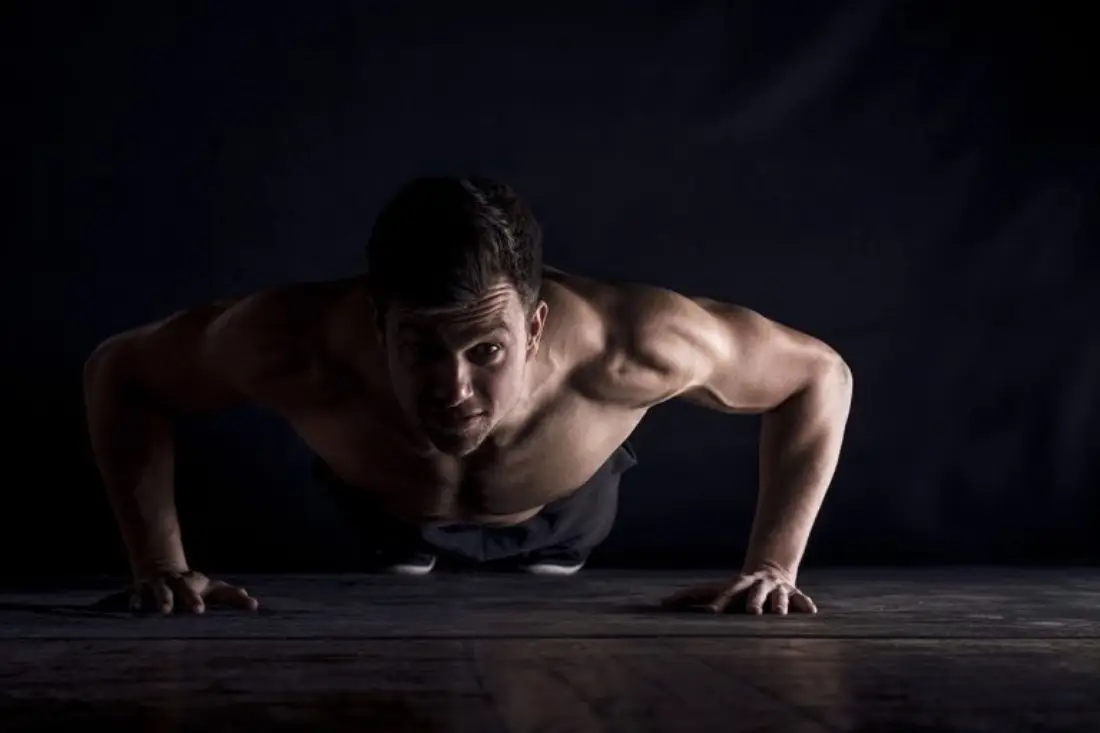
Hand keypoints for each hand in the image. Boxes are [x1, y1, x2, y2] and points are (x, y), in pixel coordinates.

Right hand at [122, 570, 258, 614]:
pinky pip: (139, 593)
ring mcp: (163, 583)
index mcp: (202, 585)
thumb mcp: (208, 587)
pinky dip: (137, 600)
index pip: (223, 591)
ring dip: (165, 600)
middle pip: (189, 590)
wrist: (160, 562)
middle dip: (192, 599)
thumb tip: (249, 598)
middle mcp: (183, 583)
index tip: (253, 604)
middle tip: (199, 611)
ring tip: (166, 611)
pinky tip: (136, 608)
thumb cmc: (189, 583)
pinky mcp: (144, 586)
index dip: (237, 598)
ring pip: (164, 591)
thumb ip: (227, 594)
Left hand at [661, 567, 816, 614]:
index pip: (726, 592)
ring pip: (779, 597)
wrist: (770, 568)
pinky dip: (804, 604)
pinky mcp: (793, 594)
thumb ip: (692, 595)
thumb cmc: (737, 588)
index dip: (720, 601)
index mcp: (737, 585)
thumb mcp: (717, 589)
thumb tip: (662, 602)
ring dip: (780, 605)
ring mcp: (776, 589)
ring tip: (780, 614)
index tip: (712, 612)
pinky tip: (810, 612)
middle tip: (753, 613)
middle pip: (754, 593)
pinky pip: (800, 599)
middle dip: (754, 602)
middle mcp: (757, 585)